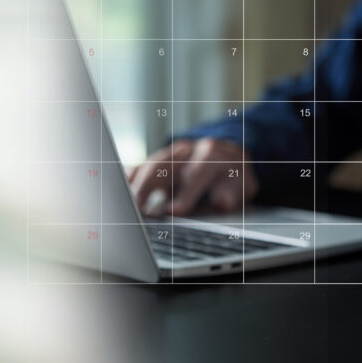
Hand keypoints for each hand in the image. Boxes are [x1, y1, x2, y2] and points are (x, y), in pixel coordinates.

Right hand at [127, 138, 257, 215]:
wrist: (227, 156)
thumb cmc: (232, 176)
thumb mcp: (243, 185)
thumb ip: (232, 193)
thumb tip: (221, 202)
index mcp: (210, 154)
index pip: (196, 173)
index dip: (186, 193)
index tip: (174, 212)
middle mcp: (186, 150)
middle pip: (162, 165)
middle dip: (147, 187)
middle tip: (138, 211)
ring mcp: (169, 154)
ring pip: (146, 166)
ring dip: (134, 187)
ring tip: (125, 209)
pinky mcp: (157, 161)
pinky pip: (139, 167)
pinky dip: (128, 181)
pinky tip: (118, 196)